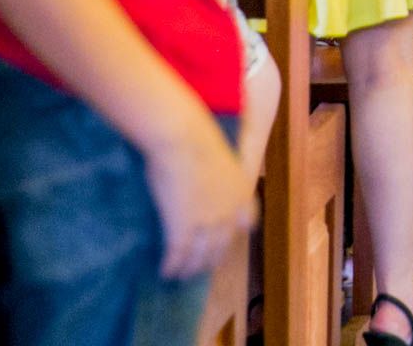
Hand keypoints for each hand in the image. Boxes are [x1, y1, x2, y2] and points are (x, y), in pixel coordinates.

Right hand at [144, 108, 253, 279]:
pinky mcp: (183, 227)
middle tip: (199, 268)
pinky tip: (166, 272)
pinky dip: (172, 266)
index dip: (236, 234)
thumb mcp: (218, 159)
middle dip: (210, 259)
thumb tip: (203, 180)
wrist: (185, 137)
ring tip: (180, 275)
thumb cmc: (197, 138)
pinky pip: (178, 254)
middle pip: (222, 245)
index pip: (246, 223)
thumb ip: (216, 176)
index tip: (225, 240)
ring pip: (200, 255)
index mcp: (242, 192)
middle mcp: (229, 211)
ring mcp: (208, 222)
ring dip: (190, 268)